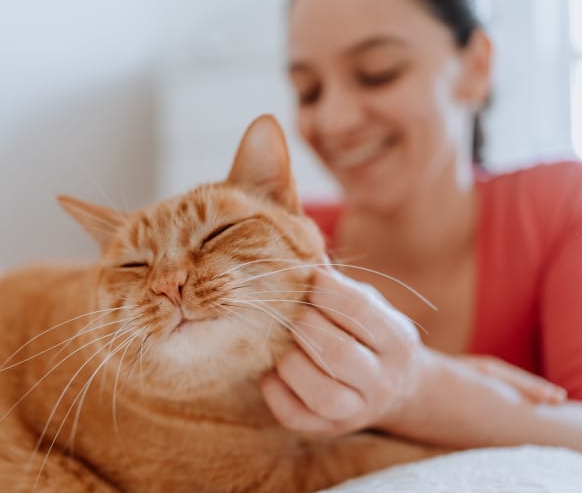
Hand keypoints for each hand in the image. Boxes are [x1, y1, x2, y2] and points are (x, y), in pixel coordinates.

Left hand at [261, 266, 567, 438]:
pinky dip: (275, 389)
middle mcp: (383, 380)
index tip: (309, 278)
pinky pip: (294, 415)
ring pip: (320, 392)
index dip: (325, 290)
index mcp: (397, 340)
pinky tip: (273, 369)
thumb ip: (335, 282)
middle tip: (291, 312)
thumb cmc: (369, 333)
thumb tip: (295, 242)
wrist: (395, 387)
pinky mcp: (329, 429)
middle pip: (337, 354)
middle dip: (304, 325)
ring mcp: (358, 411)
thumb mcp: (367, 303)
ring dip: (290, 360)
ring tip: (283, 342)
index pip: (359, 310)